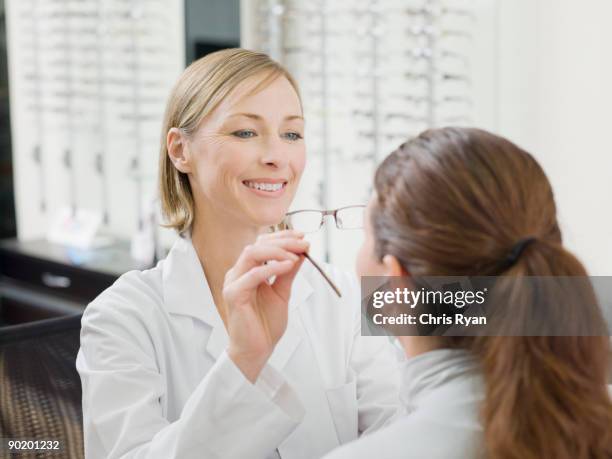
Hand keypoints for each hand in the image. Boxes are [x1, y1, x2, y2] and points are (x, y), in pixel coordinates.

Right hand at [223, 230, 308, 382]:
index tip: (302, 237)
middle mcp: (238, 272)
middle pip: (257, 245)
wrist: (256, 350)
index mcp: (247, 270)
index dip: (282, 237)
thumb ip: (288, 273)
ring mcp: (233, 282)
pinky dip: (271, 268)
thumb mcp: (282, 292)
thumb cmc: (265, 323)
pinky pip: (252, 275)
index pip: (262, 244)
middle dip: (283, 242)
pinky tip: (288, 266)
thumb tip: (301, 252)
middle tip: (303, 243)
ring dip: (277, 251)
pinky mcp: (233, 295)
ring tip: (296, 255)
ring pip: (252, 254)